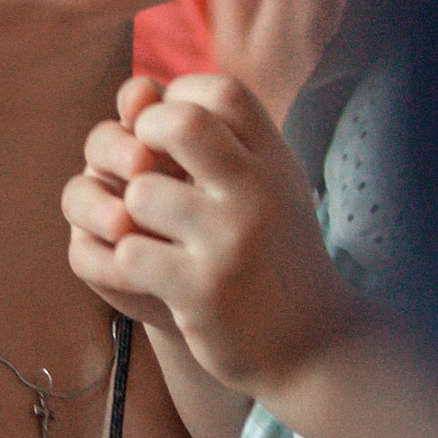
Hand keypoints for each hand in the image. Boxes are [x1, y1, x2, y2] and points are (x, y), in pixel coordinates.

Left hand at [62, 72, 363, 400]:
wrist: (312, 345)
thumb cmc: (275, 256)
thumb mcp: (268, 186)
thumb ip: (220, 139)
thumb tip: (135, 93)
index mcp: (275, 160)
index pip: (222, 92)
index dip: (179, 97)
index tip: (168, 130)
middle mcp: (258, 193)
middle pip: (182, 123)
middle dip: (144, 136)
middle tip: (142, 166)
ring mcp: (230, 242)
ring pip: (141, 193)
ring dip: (129, 213)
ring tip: (148, 231)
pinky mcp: (202, 291)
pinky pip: (131, 254)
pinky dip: (126, 262)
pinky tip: (148, 273)